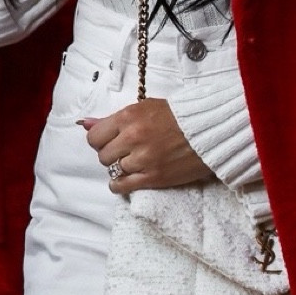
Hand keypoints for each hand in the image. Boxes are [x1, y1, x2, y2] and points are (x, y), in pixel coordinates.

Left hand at [81, 98, 212, 192]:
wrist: (210, 130)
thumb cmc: (179, 116)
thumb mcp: (145, 108)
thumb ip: (113, 119)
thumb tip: (85, 124)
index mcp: (129, 117)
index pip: (95, 136)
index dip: (101, 140)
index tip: (110, 140)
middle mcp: (132, 138)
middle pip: (103, 155)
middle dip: (111, 154)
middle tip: (125, 151)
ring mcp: (142, 159)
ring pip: (112, 170)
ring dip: (120, 168)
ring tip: (133, 162)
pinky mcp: (153, 178)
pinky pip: (122, 186)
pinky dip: (120, 185)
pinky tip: (126, 179)